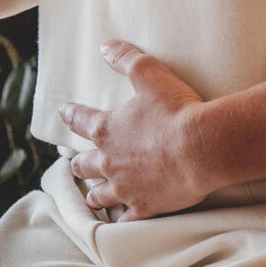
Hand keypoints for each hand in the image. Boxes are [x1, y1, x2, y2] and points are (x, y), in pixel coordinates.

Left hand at [61, 41, 210, 220]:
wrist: (201, 148)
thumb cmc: (176, 109)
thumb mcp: (149, 73)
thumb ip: (125, 58)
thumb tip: (105, 46)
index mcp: (108, 129)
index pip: (80, 120)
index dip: (71, 115)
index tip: (64, 112)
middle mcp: (109, 161)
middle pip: (84, 164)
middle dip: (79, 162)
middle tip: (76, 162)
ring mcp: (125, 188)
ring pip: (99, 196)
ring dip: (94, 194)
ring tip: (92, 197)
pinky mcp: (144, 207)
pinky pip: (125, 220)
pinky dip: (121, 219)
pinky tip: (119, 220)